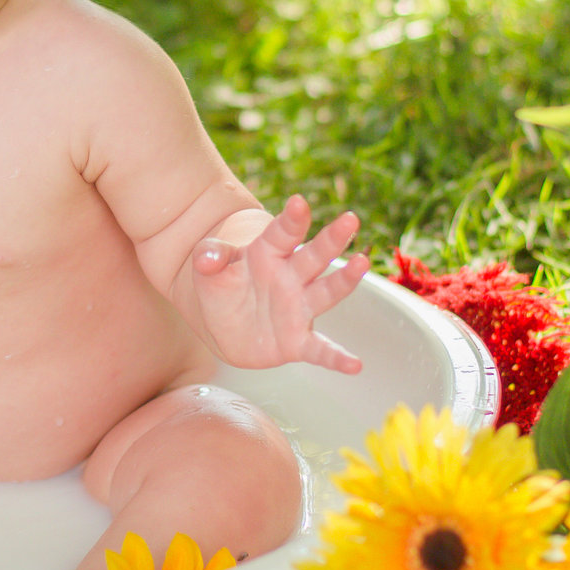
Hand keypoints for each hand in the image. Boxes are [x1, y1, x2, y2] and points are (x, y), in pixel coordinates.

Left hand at [188, 195, 368, 373]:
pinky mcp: (298, 342)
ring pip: (325, 292)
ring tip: (362, 264)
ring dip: (343, 280)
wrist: (227, 326)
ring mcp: (298, 308)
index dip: (291, 219)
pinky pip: (320, 350)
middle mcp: (291, 277)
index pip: (282, 234)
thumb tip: (207, 257)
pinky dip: (337, 358)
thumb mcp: (208, 269)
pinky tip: (355, 366)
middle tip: (350, 220)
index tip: (299, 203)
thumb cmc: (223, 287)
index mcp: (269, 253)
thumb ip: (208, 257)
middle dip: (331, 239)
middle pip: (313, 256)